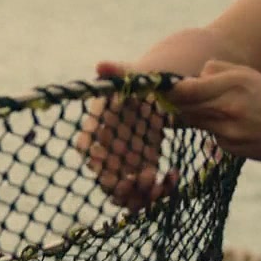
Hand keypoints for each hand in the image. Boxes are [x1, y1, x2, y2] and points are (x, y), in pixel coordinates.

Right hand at [79, 60, 180, 210]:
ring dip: (140, 194)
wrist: (168, 89)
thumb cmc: (148, 78)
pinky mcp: (143, 166)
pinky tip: (174, 176)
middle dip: (119, 185)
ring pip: (124, 190)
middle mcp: (108, 146)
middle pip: (104, 175)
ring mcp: (126, 159)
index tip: (106, 161)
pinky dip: (159, 191)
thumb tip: (100, 65)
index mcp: (101, 123)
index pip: (86, 144)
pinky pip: (144, 190)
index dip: (93, 156)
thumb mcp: (137, 74)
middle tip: (144, 180)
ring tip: (160, 182)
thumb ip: (120, 71)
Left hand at [166, 59, 260, 165]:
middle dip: (174, 102)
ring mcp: (228, 130)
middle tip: (165, 98)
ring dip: (192, 114)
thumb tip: (191, 76)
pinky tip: (233, 126)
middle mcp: (228, 107)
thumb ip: (218, 71)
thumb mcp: (249, 75)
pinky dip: (213, 129)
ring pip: (193, 121)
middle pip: (184, 106)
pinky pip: (210, 134)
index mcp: (234, 83)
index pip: (186, 89)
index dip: (170, 90)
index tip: (161, 87)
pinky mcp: (230, 147)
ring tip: (206, 107)